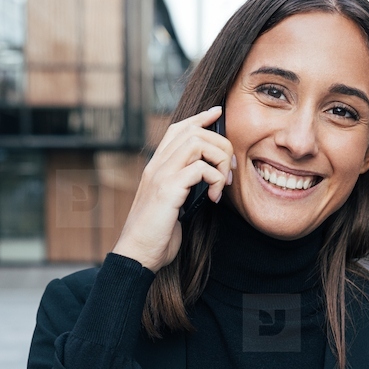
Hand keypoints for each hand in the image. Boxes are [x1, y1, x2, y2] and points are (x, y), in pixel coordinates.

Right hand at [112, 105, 232, 272]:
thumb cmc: (157, 234)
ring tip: (223, 184)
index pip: (178, 129)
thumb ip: (185, 186)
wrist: (138, 254)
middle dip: (220, 145)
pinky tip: (213, 198)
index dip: (200, 117)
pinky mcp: (167, 190)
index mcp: (157, 166)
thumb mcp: (173, 204)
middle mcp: (156, 165)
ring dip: (219, 160)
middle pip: (193, 132)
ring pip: (197, 143)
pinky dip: (215, 180)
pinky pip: (200, 169)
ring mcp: (160, 175)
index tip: (218, 113)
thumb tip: (210, 178)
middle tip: (230, 170)